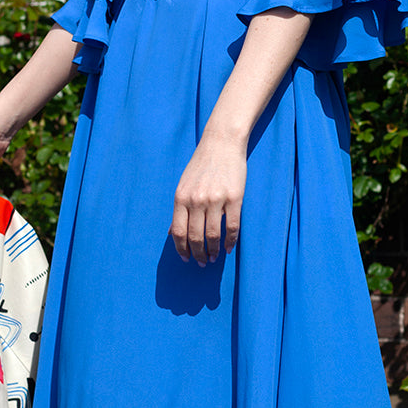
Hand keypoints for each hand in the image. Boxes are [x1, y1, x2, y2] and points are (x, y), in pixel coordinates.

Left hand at [170, 132, 246, 265]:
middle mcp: (196, 200)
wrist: (221, 143)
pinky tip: (229, 247)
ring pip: (213, 235)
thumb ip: (179, 210)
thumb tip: (172, 234)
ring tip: (214, 257)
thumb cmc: (202, 166)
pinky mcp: (234, 198)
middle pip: (195, 237)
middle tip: (202, 263)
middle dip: (198, 254)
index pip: (178, 232)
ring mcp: (216, 200)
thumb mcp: (184, 186)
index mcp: (181, 198)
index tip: (186, 259)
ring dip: (213, 250)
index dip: (182, 249)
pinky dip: (230, 241)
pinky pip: (232, 226)